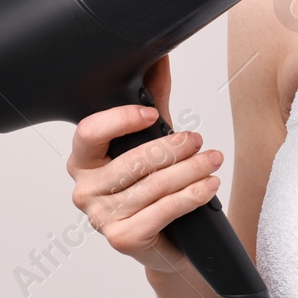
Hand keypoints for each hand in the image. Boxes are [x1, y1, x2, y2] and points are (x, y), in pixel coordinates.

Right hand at [64, 55, 225, 275]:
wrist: (167, 241)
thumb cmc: (153, 185)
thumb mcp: (152, 138)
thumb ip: (153, 98)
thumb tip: (160, 56)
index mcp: (84, 159)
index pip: (89, 132)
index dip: (119, 120)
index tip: (151, 113)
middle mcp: (85, 189)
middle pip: (131, 161)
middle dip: (173, 147)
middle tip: (198, 140)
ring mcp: (101, 217)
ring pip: (153, 186)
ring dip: (190, 170)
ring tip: (213, 160)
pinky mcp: (122, 239)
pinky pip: (162, 211)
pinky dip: (191, 196)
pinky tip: (208, 186)